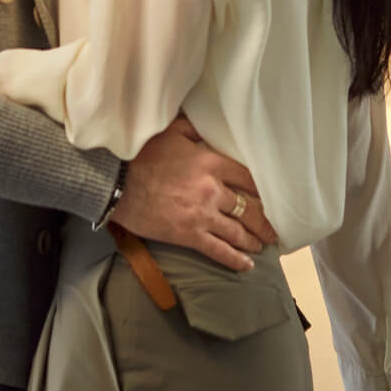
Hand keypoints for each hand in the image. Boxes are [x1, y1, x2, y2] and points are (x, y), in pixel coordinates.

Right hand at [111, 117, 278, 271]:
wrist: (116, 183)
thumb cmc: (141, 155)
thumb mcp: (171, 132)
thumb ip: (195, 130)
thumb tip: (208, 126)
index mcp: (211, 163)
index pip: (248, 177)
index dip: (263, 188)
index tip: (273, 196)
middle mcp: (212, 190)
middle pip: (249, 207)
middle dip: (265, 220)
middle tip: (275, 228)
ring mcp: (202, 215)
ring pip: (238, 231)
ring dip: (254, 239)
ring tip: (263, 244)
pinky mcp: (188, 235)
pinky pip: (218, 250)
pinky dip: (235, 259)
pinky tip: (247, 265)